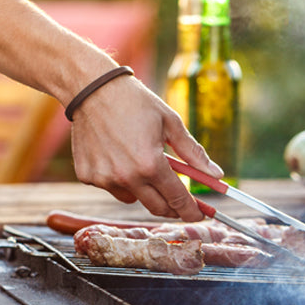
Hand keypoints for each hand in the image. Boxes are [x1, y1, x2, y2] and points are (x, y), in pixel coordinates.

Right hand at [69, 74, 222, 220]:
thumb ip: (193, 153)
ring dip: (143, 189)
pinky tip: (115, 154)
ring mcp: (104, 179)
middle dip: (172, 208)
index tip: (199, 215)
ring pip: (132, 198)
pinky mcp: (88, 176)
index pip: (178, 199)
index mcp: (151, 164)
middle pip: (157, 207)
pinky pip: (111, 187)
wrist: (93, 89)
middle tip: (179, 202)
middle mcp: (127, 177)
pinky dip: (118, 178)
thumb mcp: (170, 123)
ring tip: (140, 162)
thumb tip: (216, 174)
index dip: (192, 211)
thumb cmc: (136, 102)